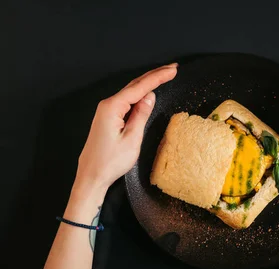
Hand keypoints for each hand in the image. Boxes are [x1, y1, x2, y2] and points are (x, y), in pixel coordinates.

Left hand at [74, 64, 177, 195]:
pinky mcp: (108, 118)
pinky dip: (140, 94)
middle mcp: (108, 105)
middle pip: (135, 85)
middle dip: (154, 75)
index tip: (173, 70)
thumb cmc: (110, 162)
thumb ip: (141, 115)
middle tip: (173, 68)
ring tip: (164, 75)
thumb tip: (150, 96)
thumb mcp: (132, 139)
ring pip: (131, 92)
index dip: (158, 77)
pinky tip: (148, 92)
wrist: (91, 175)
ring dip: (148, 84)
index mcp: (113, 108)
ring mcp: (106, 111)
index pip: (140, 88)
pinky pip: (127, 101)